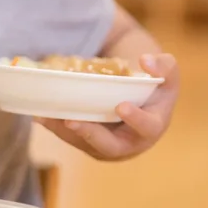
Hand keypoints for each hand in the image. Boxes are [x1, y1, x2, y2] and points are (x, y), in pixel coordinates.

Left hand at [36, 53, 178, 159]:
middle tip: (71, 120)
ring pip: (83, 143)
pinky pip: (71, 138)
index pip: (147, 128)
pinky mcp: (89, 142)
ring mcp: (107, 146)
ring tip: (46, 115)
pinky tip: (40, 114)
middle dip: (90, 134)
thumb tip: (146, 61)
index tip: (121, 106)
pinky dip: (55, 127)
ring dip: (64, 131)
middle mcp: (128, 143)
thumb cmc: (155, 86)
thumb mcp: (166, 73)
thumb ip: (164, 67)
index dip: (135, 119)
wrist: (140, 99)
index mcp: (151, 127)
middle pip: (109, 146)